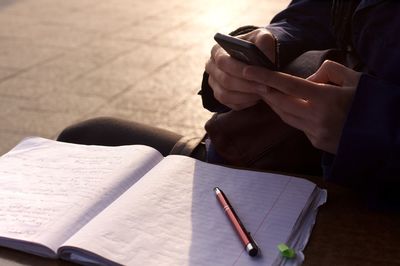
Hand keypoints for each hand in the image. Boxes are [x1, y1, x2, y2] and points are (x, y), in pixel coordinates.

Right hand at [205, 28, 275, 109]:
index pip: (223, 61)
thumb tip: (265, 55)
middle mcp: (211, 67)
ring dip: (246, 96)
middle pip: (225, 80)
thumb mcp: (262, 38)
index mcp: (217, 51)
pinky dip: (245, 102)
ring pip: (226, 95)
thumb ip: (264, 41)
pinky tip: (257, 97)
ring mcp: (214, 83)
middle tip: (266, 87)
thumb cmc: (257, 46)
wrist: (254, 59)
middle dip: (247, 85)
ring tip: (263, 93)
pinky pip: (230, 104)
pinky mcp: (220, 96)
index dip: (239, 69)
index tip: (256, 73)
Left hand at [243, 60, 361, 153]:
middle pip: (281, 103)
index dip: (266, 78)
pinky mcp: (317, 143)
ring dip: (275, 104)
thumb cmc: (370, 102)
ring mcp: (315, 133)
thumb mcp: (354, 78)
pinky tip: (290, 108)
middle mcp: (316, 118)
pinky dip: (292, 116)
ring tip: (267, 93)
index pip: (288, 85)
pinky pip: (298, 126)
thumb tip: (308, 79)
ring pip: (286, 117)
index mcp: (326, 99)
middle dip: (266, 92)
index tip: (248, 72)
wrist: (386, 135)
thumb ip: (328, 71)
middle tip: (254, 82)